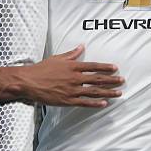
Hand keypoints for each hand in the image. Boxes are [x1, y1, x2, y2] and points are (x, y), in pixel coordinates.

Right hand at [0, 45, 123, 106]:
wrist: (28, 82)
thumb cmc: (42, 69)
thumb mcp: (58, 58)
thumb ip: (72, 54)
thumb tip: (82, 46)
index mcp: (73, 66)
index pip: (94, 66)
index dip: (106, 67)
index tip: (116, 68)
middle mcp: (75, 78)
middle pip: (97, 79)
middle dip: (112, 80)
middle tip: (122, 81)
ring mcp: (72, 90)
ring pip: (94, 92)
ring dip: (108, 92)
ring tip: (118, 93)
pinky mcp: (67, 101)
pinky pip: (84, 102)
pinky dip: (95, 104)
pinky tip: (104, 104)